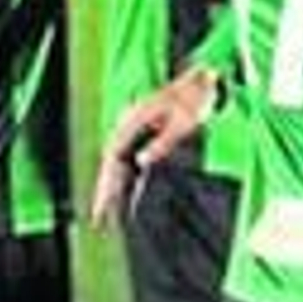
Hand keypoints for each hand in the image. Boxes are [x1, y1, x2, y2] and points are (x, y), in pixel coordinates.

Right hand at [91, 67, 218, 227]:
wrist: (204, 81)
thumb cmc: (193, 100)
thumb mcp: (181, 122)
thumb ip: (162, 143)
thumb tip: (142, 161)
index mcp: (131, 121)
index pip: (111, 158)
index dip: (105, 183)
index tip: (101, 204)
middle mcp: (128, 125)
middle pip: (110, 163)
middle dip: (104, 191)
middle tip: (98, 219)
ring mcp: (135, 129)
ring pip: (118, 163)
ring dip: (113, 187)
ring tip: (105, 214)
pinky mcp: (145, 133)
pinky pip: (130, 160)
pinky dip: (127, 178)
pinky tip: (126, 195)